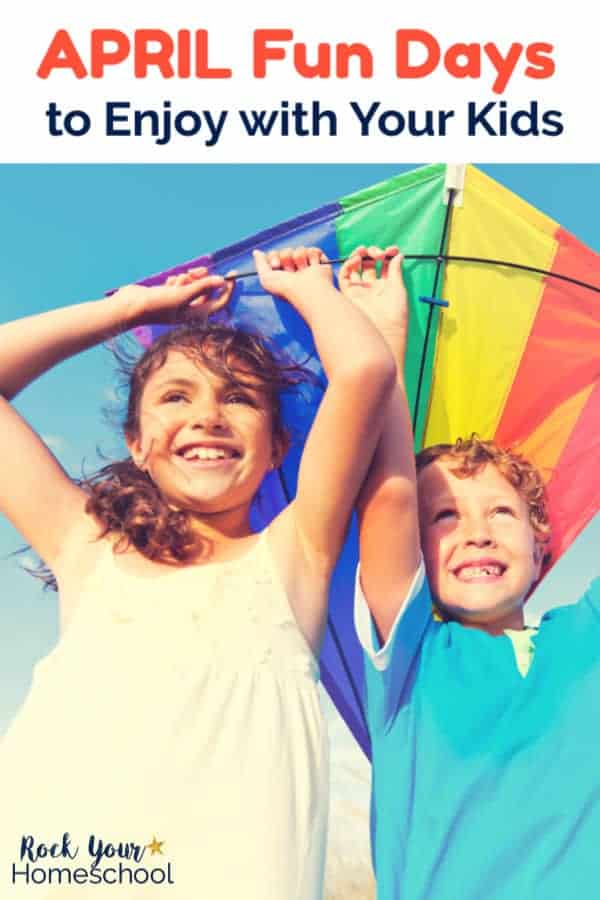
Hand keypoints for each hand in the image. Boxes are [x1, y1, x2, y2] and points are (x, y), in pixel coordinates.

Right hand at [110, 266, 234, 326]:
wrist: (131, 306)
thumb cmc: (157, 304)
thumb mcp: (182, 294)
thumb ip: (202, 286)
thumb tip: (222, 280)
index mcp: (197, 315)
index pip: (221, 303)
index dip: (229, 289)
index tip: (233, 274)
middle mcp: (191, 310)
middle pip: (208, 292)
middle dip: (203, 280)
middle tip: (197, 272)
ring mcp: (180, 303)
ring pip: (194, 285)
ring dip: (189, 278)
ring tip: (179, 279)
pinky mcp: (171, 295)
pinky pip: (182, 283)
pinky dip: (178, 280)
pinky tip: (168, 283)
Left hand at [253, 246, 332, 306]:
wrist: (307, 290)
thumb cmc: (286, 289)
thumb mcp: (266, 279)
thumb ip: (260, 264)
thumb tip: (256, 252)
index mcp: (282, 275)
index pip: (275, 255)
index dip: (274, 257)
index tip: (276, 265)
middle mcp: (294, 270)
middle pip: (286, 251)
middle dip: (287, 258)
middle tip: (291, 272)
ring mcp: (307, 266)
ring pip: (299, 249)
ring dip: (299, 259)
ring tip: (303, 271)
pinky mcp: (319, 262)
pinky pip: (313, 250)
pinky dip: (312, 257)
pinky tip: (313, 267)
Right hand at [339, 246, 407, 351]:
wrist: (384, 332)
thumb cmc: (396, 314)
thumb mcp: (398, 288)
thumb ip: (395, 270)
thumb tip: (398, 255)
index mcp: (387, 285)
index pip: (385, 264)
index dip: (388, 254)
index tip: (392, 250)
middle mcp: (372, 287)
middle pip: (369, 263)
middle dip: (373, 253)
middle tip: (378, 253)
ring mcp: (360, 290)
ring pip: (355, 267)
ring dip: (358, 255)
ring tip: (363, 251)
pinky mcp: (348, 294)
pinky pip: (344, 276)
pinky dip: (348, 265)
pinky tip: (356, 260)